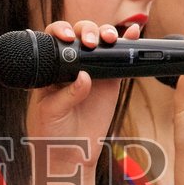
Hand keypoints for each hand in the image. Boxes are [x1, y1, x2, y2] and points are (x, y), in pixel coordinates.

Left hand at [25, 20, 131, 172]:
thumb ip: (66, 95)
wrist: (70, 153)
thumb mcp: (51, 112)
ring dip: (106, 34)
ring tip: (109, 39)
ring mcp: (93, 72)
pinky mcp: (110, 82)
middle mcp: (72, 66)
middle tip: (90, 43)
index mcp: (52, 68)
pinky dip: (127, 44)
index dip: (61, 31)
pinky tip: (132, 34)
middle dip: (87, 31)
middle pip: (80, 35)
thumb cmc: (51, 132)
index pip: (55, 40)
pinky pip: (119, 60)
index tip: (67, 37)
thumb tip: (84, 77)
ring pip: (100, 43)